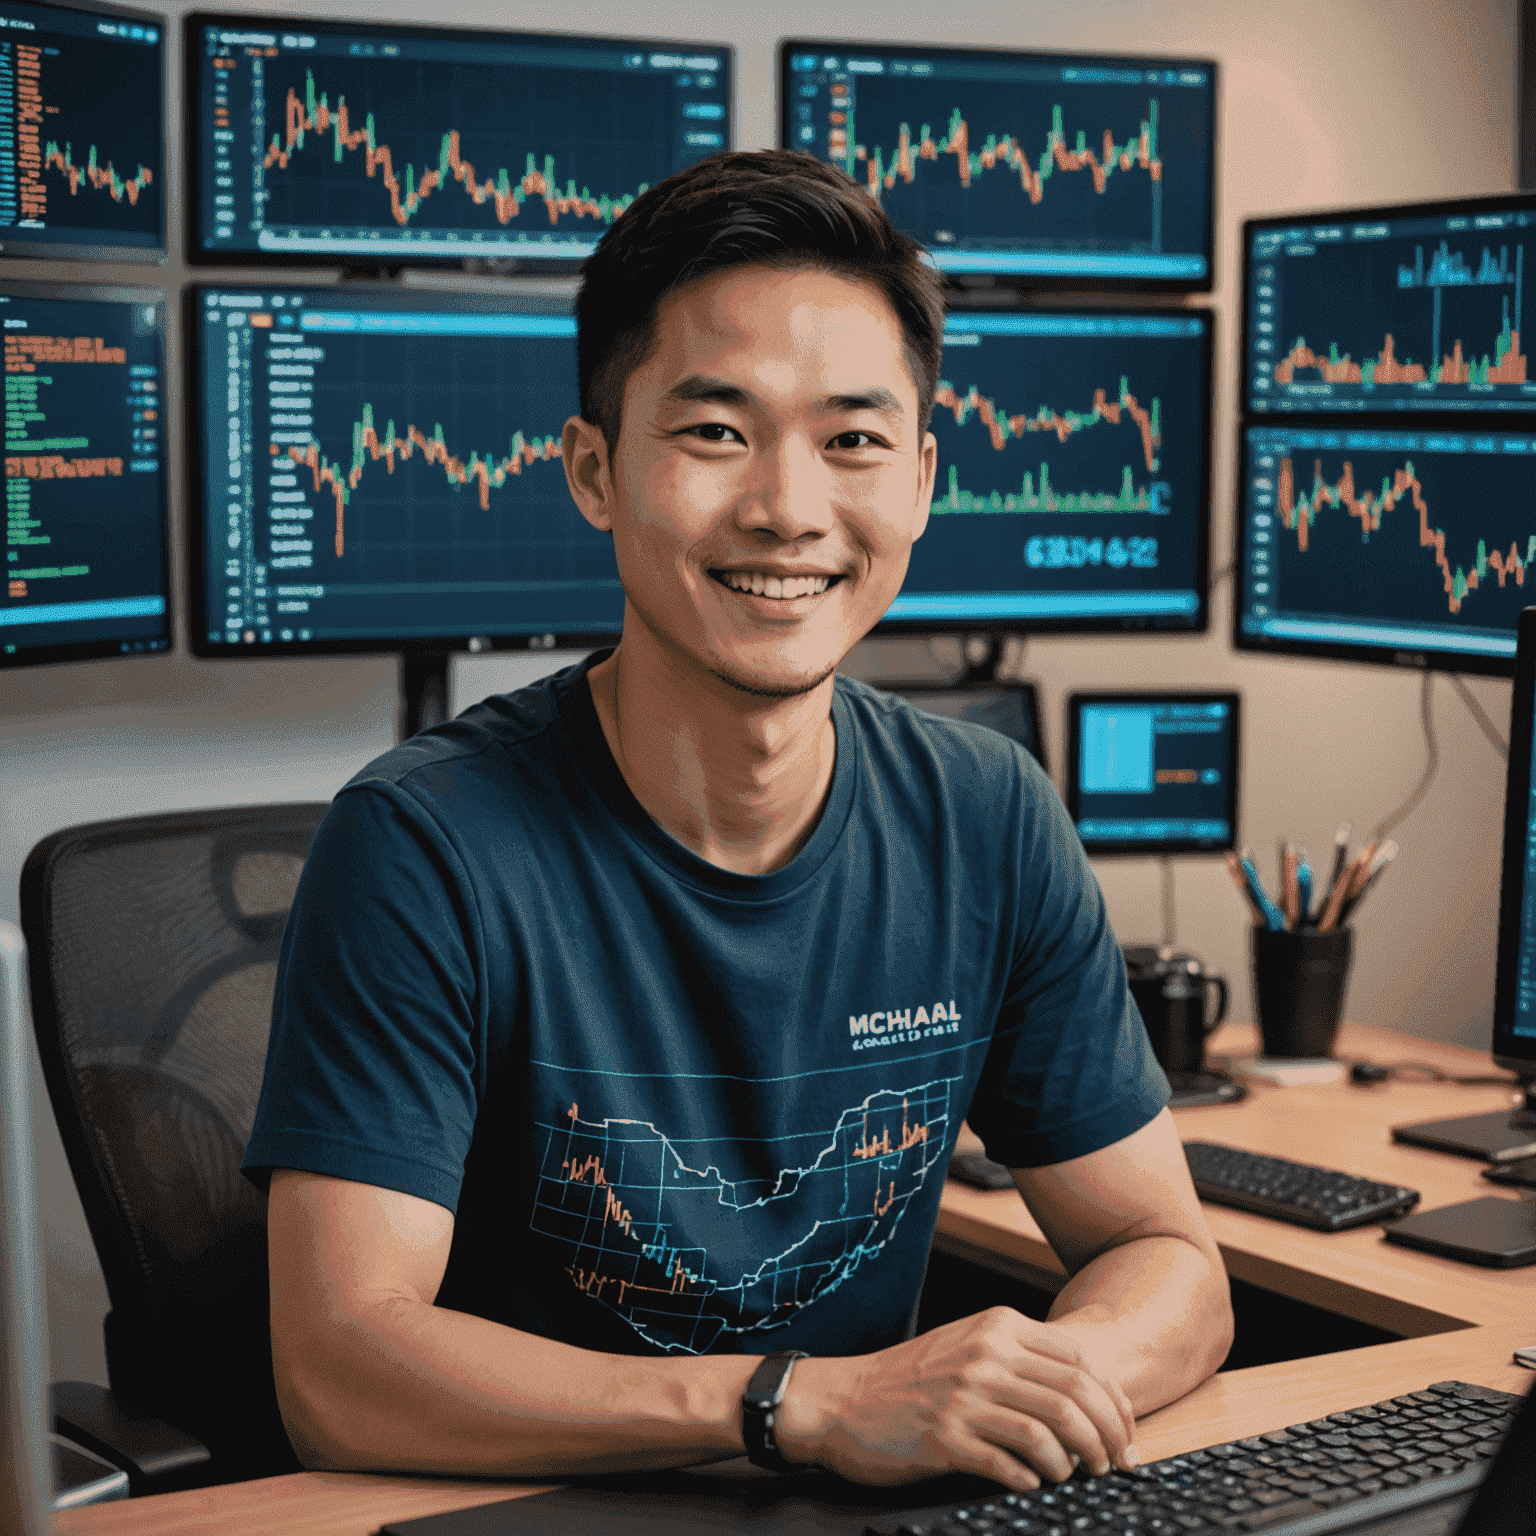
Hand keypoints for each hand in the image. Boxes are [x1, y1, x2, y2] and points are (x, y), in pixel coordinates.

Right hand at [773, 1306, 1137, 1489]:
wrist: (844, 1399)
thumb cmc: (911, 1380)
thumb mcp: (969, 1347)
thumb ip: (1021, 1361)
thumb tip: (1088, 1401)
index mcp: (998, 1327)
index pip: (1082, 1363)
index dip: (1116, 1403)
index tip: (1128, 1434)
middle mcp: (986, 1355)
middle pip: (1075, 1397)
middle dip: (1108, 1438)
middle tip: (1116, 1466)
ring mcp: (965, 1396)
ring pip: (1050, 1431)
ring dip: (1076, 1463)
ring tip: (1079, 1477)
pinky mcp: (946, 1438)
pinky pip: (1010, 1464)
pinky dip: (1033, 1480)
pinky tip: (1034, 1485)